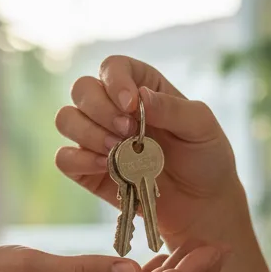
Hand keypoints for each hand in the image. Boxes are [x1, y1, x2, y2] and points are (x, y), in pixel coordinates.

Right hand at [55, 56, 249, 247]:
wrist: (203, 205)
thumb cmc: (206, 158)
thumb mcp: (202, 126)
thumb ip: (173, 108)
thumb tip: (140, 96)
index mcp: (142, 87)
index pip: (113, 66)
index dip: (115, 80)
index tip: (131, 105)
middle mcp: (114, 108)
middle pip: (82, 88)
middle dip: (100, 109)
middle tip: (128, 132)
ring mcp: (98, 139)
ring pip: (66, 119)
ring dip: (88, 133)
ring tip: (117, 151)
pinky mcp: (88, 170)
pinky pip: (64, 158)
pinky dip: (79, 160)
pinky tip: (104, 167)